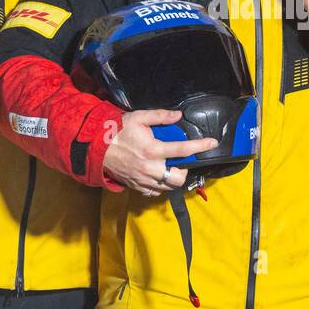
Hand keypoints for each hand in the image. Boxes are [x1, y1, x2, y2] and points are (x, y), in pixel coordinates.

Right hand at [101, 109, 217, 196]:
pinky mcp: (137, 186)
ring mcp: (143, 180)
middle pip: (178, 178)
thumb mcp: (138, 118)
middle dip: (185, 171)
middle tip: (182, 162)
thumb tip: (178, 116)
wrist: (95, 148)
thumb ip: (160, 116)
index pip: (182, 150)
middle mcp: (150, 168)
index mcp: (152, 150)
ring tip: (170, 167)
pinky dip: (160, 185)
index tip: (212, 143)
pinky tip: (158, 174)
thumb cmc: (117, 131)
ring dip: (173, 178)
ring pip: (168, 187)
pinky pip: (155, 192)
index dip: (200, 146)